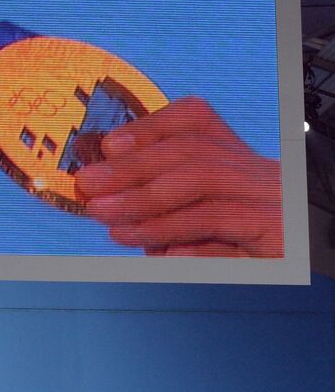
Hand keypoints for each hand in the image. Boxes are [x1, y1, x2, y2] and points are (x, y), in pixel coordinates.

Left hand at [75, 97, 281, 257]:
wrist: (302, 269)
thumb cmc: (240, 255)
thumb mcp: (196, 228)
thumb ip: (163, 214)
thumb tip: (110, 206)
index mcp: (238, 162)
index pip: (195, 122)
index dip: (148, 128)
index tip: (109, 145)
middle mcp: (256, 171)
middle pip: (191, 148)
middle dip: (131, 165)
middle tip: (89, 182)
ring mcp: (269, 197)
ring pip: (200, 177)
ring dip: (141, 196)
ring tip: (102, 213)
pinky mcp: (272, 229)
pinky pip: (214, 219)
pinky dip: (169, 227)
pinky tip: (138, 239)